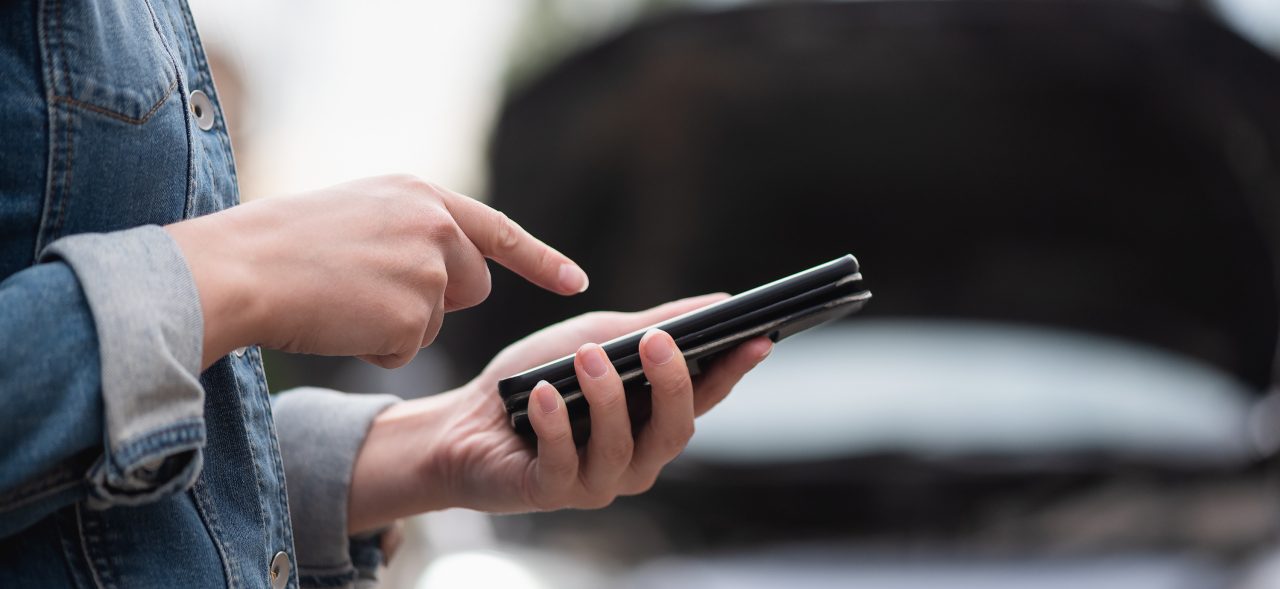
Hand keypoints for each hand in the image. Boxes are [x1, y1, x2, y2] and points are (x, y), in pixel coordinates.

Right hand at [165, 174, 587, 368]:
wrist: (240, 269)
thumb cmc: (283, 245)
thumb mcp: (360, 214)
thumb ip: (413, 233)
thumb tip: (450, 277)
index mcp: (420, 195)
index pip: (497, 230)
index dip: (541, 260)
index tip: (575, 283)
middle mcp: (435, 226)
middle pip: (472, 286)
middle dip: (438, 302)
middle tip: (373, 293)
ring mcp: (427, 270)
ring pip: (434, 322)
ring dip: (396, 325)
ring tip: (342, 300)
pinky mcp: (413, 315)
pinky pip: (405, 351)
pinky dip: (374, 349)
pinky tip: (338, 322)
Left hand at [346, 294, 772, 532]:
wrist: (464, 422)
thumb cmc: (537, 381)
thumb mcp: (595, 340)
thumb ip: (652, 326)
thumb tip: (719, 304)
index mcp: (651, 421)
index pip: (705, 398)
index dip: (733, 372)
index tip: (755, 338)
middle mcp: (634, 458)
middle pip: (674, 431)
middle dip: (671, 385)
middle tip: (659, 342)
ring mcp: (595, 481)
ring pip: (622, 448)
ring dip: (607, 400)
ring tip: (588, 358)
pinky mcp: (550, 492)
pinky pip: (563, 464)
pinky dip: (556, 428)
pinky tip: (546, 396)